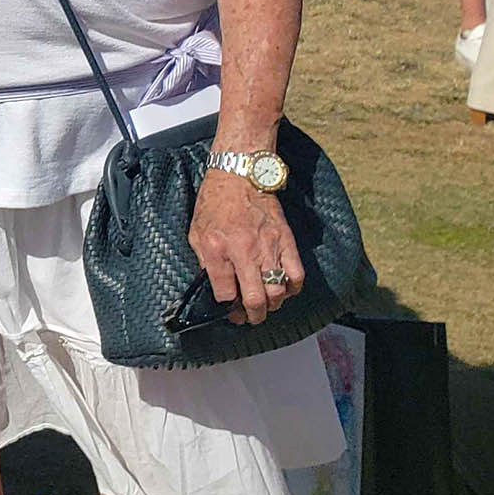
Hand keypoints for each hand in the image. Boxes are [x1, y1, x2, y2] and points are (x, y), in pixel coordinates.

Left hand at [187, 167, 303, 325]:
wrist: (239, 176)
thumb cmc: (215, 203)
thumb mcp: (197, 233)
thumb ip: (204, 262)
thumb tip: (215, 287)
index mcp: (217, 249)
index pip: (225, 294)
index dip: (228, 308)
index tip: (230, 311)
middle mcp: (244, 251)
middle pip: (256, 299)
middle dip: (253, 316)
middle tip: (250, 318)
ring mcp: (268, 246)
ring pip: (278, 292)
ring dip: (272, 305)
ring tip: (266, 304)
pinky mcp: (286, 240)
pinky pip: (296, 274)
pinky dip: (292, 288)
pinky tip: (284, 288)